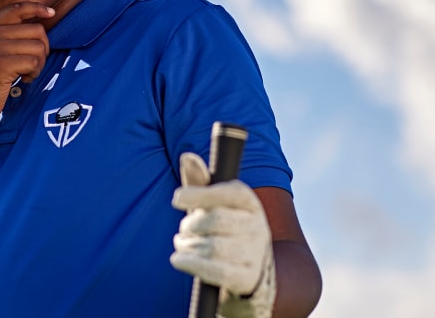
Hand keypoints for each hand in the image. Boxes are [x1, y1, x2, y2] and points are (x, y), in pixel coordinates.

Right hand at [0, 2, 53, 128]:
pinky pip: (33, 61)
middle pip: (37, 30)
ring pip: (38, 47)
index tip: (51, 13)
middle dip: (43, 49)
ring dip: (39, 64)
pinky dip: (34, 73)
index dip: (38, 7)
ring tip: (27, 73)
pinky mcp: (1, 64)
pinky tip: (24, 80)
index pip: (18, 8)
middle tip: (33, 64)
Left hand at [171, 152, 275, 317]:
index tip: (176, 198)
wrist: (250, 273)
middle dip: (190, 224)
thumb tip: (187, 156)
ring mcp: (254, 254)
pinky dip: (190, 263)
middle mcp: (258, 226)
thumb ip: (200, 182)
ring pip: (210, 247)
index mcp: (250, 203)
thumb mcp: (213, 205)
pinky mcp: (246, 277)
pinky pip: (212, 270)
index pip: (228, 192)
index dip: (201, 194)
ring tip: (183, 244)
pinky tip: (178, 260)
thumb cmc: (224, 231)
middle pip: (215, 220)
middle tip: (183, 228)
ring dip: (187, 246)